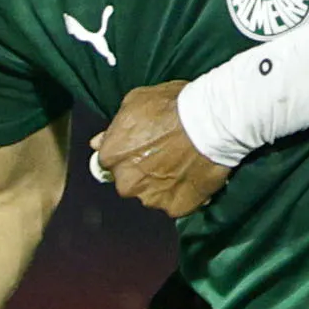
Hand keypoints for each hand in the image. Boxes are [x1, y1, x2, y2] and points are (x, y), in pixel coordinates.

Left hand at [92, 82, 231, 217]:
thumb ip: (114, 127)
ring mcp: (150, 198)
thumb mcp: (136, 101)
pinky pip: (176, 203)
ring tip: (184, 164)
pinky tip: (194, 176)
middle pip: (130, 181)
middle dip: (144, 171)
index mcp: (111, 156)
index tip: (145, 146)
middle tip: (166, 155)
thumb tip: (97, 142)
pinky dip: (184, 194)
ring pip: (152, 194)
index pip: (110, 162)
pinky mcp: (175, 207)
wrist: (210, 122)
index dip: (129, 153)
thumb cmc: (174, 106)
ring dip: (163, 184)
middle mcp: (125, 182)